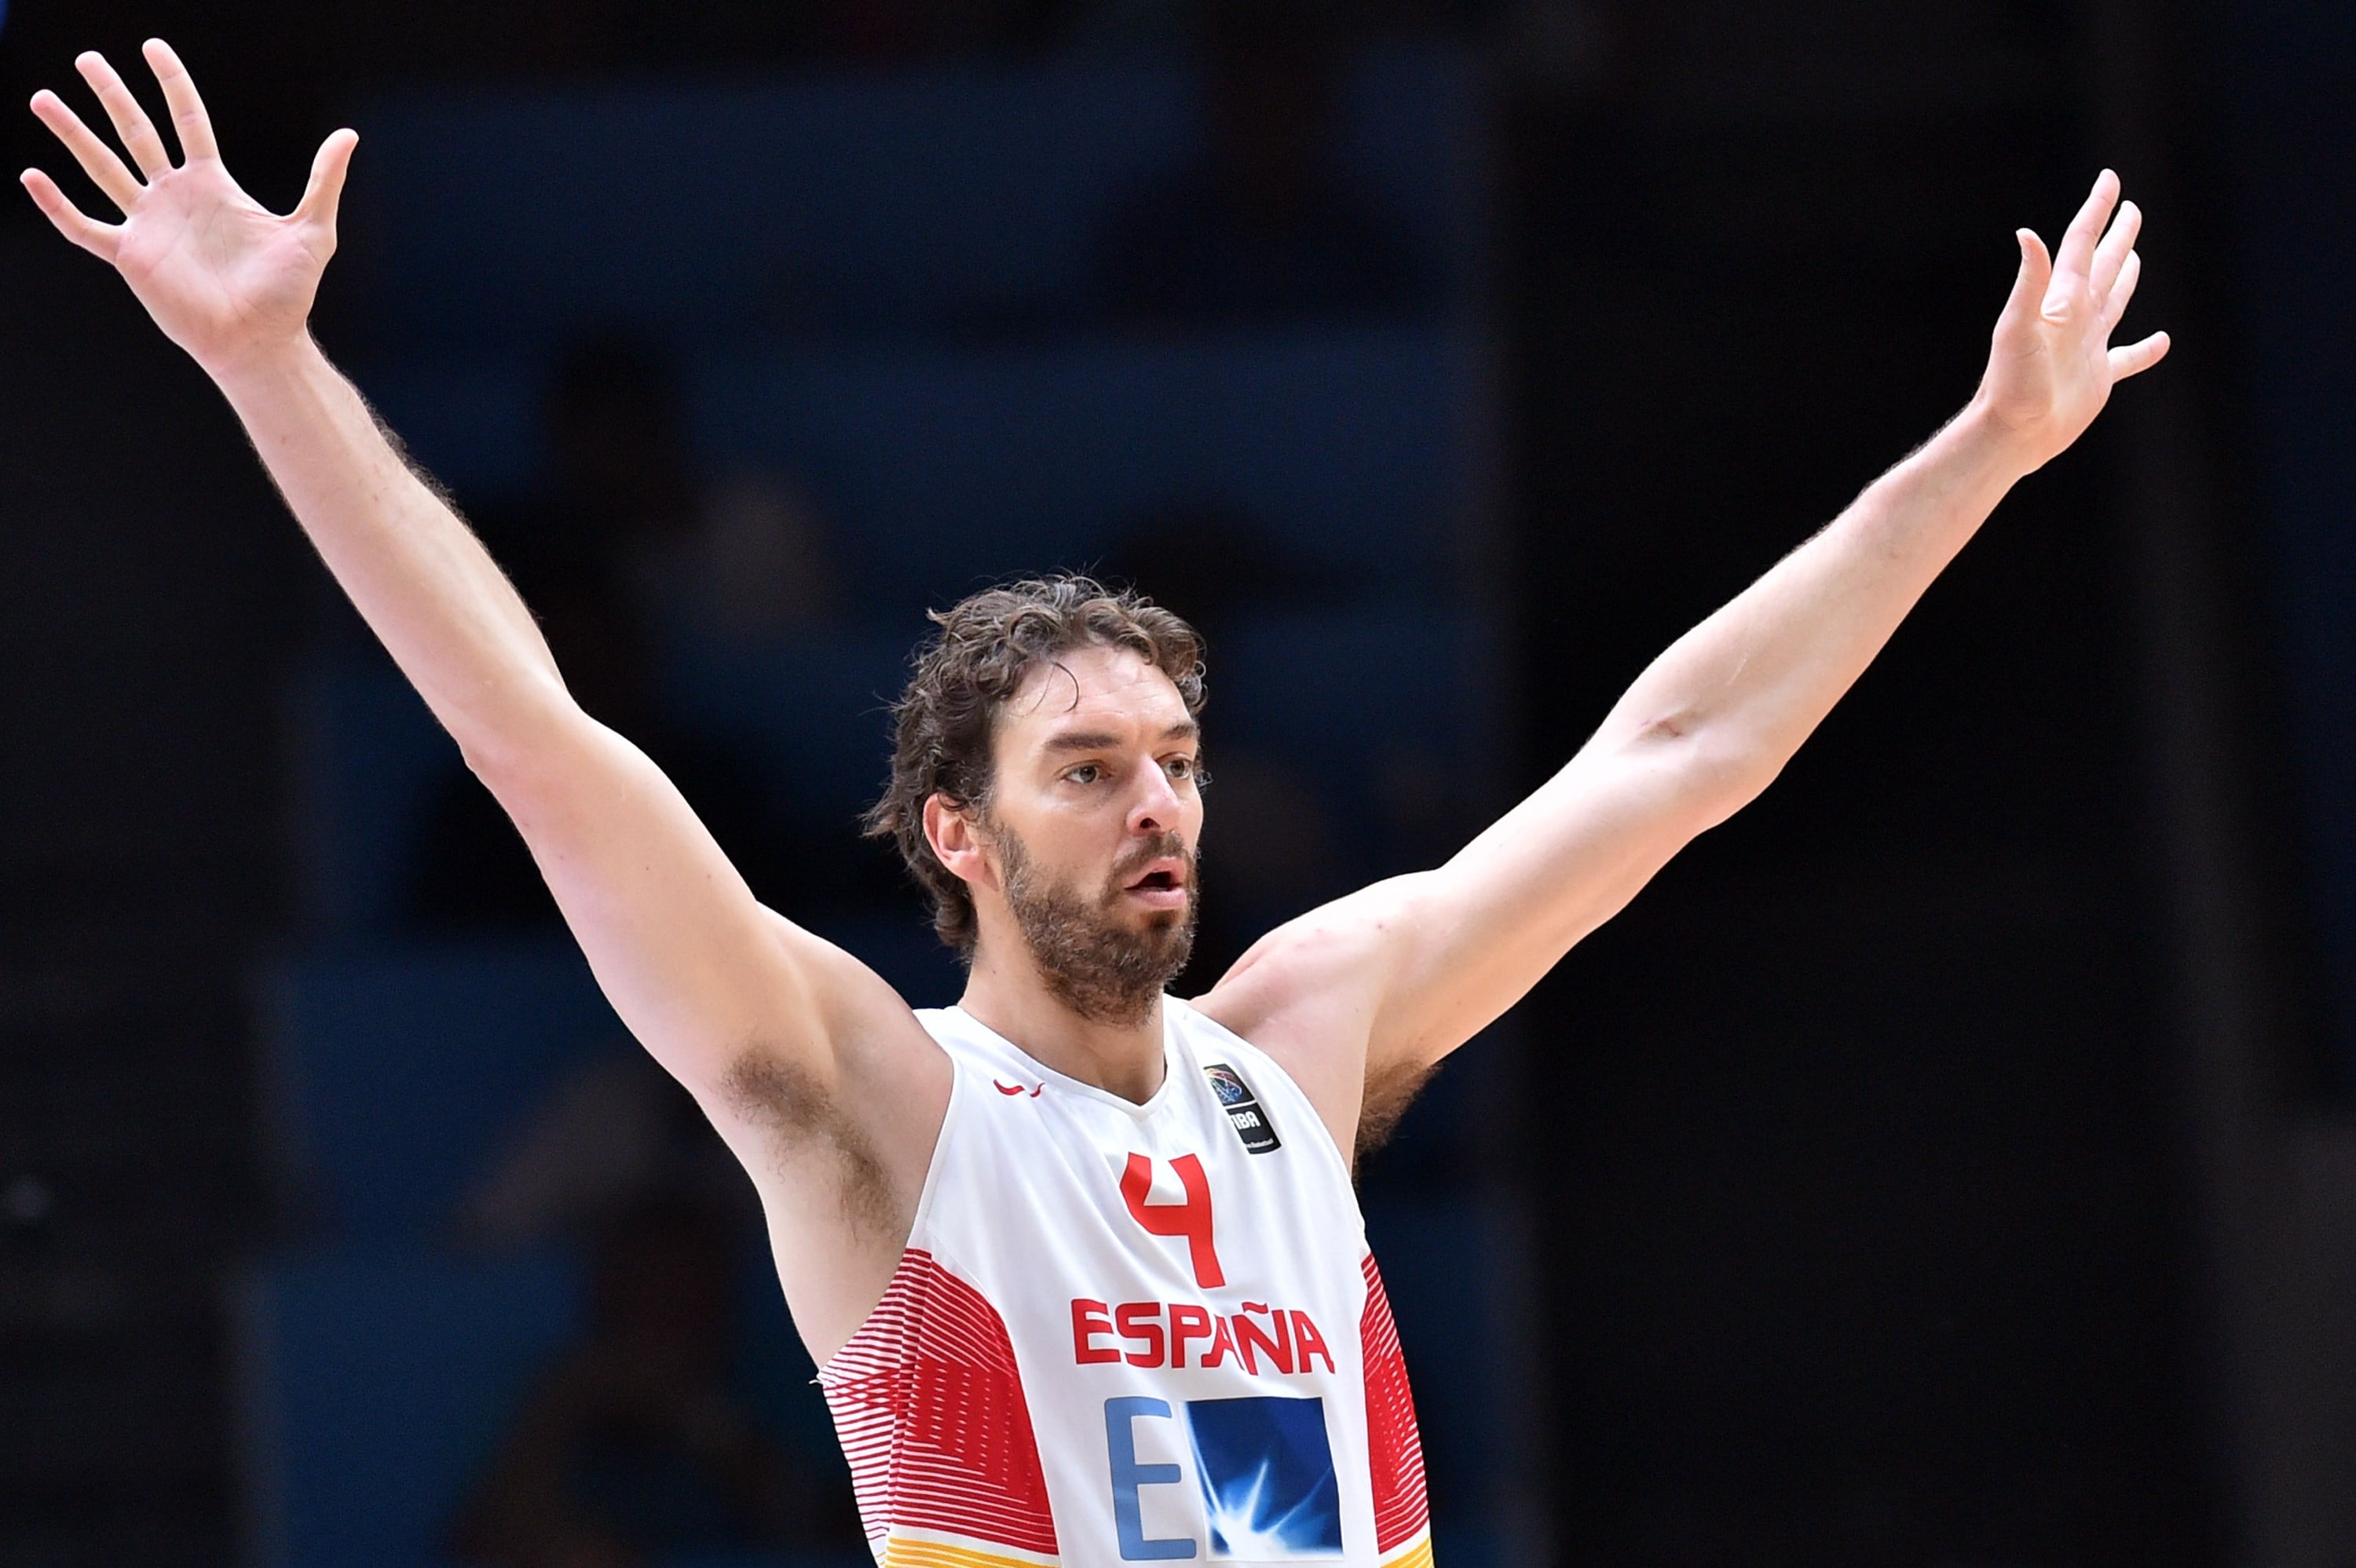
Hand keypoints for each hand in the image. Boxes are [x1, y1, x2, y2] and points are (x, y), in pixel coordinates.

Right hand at [20, 39, 355, 374]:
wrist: (262, 342)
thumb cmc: (288, 293)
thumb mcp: (312, 230)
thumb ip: (324, 180)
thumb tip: (349, 135)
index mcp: (213, 184)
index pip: (187, 120)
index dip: (172, 83)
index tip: (153, 48)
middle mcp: (175, 197)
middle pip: (137, 133)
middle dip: (112, 96)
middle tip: (88, 58)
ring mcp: (149, 224)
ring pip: (103, 167)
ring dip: (73, 135)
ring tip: (43, 99)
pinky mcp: (131, 257)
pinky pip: (85, 227)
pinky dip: (58, 205)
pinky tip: (32, 177)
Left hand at [1976, 169, 2169, 471]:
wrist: (2012, 434)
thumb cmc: (2011, 384)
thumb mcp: (2018, 328)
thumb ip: (2029, 283)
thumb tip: (2027, 234)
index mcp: (2060, 300)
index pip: (2080, 245)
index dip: (2096, 210)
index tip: (2110, 180)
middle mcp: (2075, 318)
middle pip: (2102, 265)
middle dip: (2116, 235)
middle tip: (2130, 208)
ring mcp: (2087, 347)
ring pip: (2114, 301)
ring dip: (2125, 276)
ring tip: (2135, 255)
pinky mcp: (2097, 378)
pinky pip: (2127, 359)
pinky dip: (2145, 351)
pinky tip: (2160, 342)